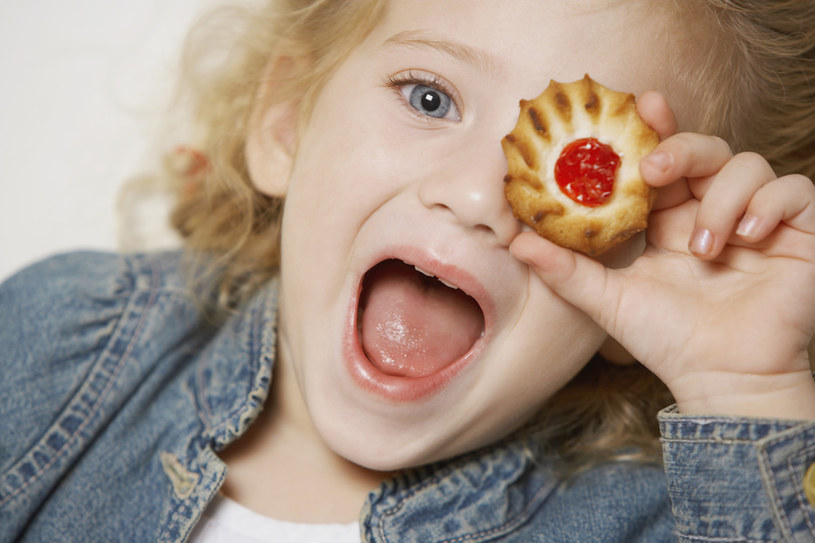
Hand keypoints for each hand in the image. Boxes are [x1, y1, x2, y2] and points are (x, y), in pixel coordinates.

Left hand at [510, 92, 814, 419]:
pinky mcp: (801, 234)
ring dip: (723, 198)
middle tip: (657, 170)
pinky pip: (797, 191)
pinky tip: (748, 239)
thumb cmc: (666, 340)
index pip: (665, 160)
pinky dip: (771, 204)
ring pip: (750, 165)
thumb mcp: (607, 300)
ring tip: (704, 248)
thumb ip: (565, 269)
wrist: (720, 379)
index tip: (641, 106)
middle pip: (707, 149)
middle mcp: (713, 210)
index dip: (656, 130)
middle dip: (683, 148)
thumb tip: (516, 242)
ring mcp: (759, 220)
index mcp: (670, 218)